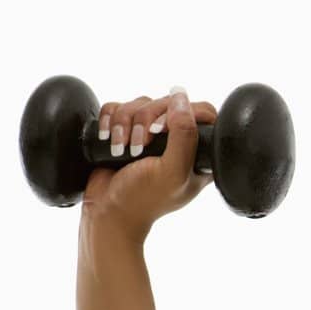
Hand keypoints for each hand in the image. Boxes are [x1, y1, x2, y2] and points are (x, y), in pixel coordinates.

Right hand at [81, 86, 218, 242]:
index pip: (202, 113)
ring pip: (141, 102)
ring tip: (121, 148)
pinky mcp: (126, 131)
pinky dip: (110, 120)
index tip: (161, 130)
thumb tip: (180, 97)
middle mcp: (176, 141)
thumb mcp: (172, 171)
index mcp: (197, 154)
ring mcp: (150, 136)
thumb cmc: (142, 199)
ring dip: (125, 122)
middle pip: (167, 102)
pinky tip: (108, 138)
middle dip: (145, 119)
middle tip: (138, 146)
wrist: (107, 212)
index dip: (182, 112)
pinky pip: (119, 106)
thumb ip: (184, 135)